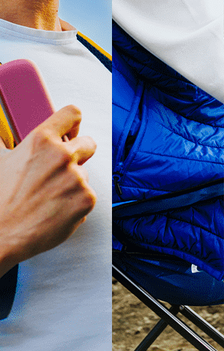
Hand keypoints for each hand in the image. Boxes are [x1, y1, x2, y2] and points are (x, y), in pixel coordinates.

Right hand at [0, 105, 96, 276]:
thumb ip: (18, 147)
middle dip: (78, 155)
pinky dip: (75, 205)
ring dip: (73, 184)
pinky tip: (55, 211)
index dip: (73, 124)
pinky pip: (87, 197)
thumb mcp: (2, 161)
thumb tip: (9, 139)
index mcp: (41, 140)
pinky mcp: (86, 200)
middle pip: (88, 143)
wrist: (0, 236)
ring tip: (49, 199)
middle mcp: (61, 155)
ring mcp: (76, 178)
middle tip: (62, 170)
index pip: (72, 114)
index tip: (72, 132)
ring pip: (84, 175)